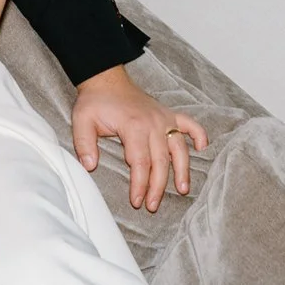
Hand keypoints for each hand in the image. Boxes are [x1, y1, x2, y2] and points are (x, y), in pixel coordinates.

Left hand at [71, 65, 206, 212]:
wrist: (106, 79)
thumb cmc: (95, 102)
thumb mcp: (81, 121)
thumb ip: (84, 144)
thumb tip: (90, 166)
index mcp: (133, 126)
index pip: (140, 162)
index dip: (139, 185)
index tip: (136, 201)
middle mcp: (153, 123)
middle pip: (161, 161)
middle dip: (158, 186)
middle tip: (152, 206)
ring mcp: (164, 118)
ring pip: (179, 148)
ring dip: (182, 169)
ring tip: (183, 189)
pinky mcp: (169, 114)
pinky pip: (190, 124)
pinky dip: (199, 135)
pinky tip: (202, 149)